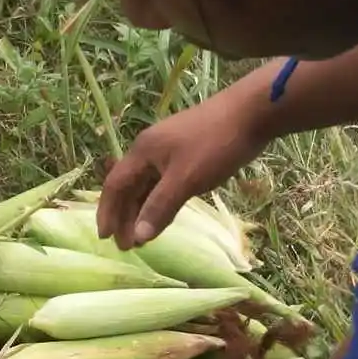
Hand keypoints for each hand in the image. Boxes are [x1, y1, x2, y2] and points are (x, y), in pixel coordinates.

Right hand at [98, 78, 272, 249]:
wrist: (251, 112)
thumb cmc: (215, 144)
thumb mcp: (186, 179)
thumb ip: (160, 207)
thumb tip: (138, 236)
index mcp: (143, 151)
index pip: (115, 185)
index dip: (108, 212)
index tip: (106, 239)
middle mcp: (150, 150)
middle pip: (128, 186)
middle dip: (124, 216)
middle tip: (126, 246)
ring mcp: (169, 150)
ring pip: (147, 185)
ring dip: (142, 210)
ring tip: (142, 236)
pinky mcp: (186, 153)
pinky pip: (163, 181)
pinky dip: (159, 200)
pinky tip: (163, 214)